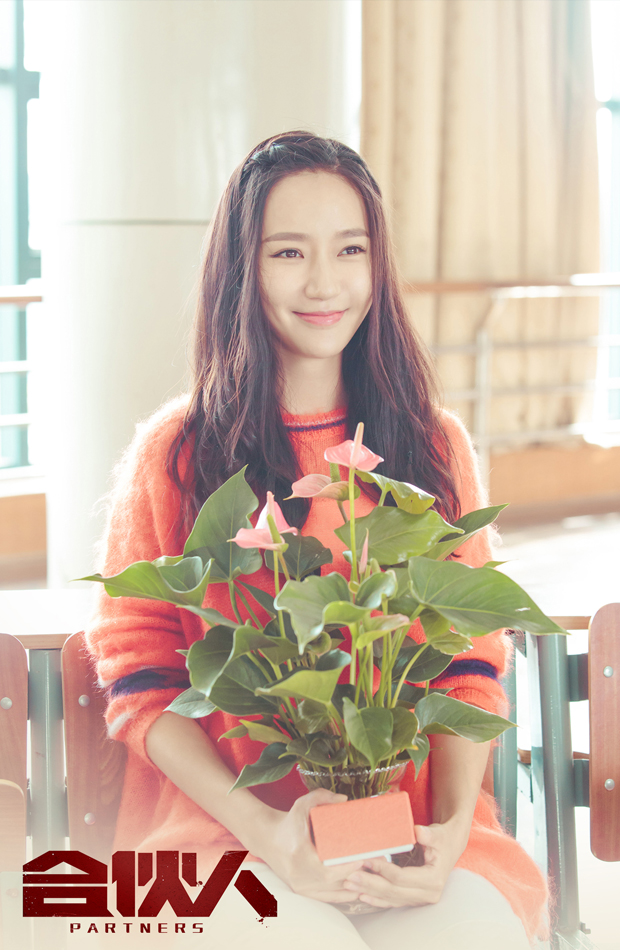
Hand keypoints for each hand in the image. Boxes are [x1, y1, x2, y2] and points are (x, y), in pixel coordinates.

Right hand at [255, 788, 364, 903]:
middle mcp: (298, 873)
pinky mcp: (300, 890)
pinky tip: (356, 889)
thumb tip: (345, 800)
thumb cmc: (288, 821)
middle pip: (333, 882)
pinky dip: (342, 895)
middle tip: (373, 866)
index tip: (363, 859)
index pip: (327, 869)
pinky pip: (325, 898)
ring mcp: (299, 884)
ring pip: (331, 892)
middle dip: (355, 875)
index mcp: (299, 853)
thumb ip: (322, 797)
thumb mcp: (302, 804)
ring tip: (371, 876)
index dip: (347, 868)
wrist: (267, 838)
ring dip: (352, 886)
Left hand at [343, 814, 470, 908]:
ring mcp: (420, 899)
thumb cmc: (442, 838)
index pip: (402, 877)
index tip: (367, 860)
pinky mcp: (414, 898)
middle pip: (393, 891)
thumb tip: (418, 832)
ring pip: (391, 898)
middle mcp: (428, 894)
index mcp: (433, 879)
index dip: (383, 870)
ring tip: (349, 885)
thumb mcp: (438, 834)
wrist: (450, 847)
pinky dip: (377, 899)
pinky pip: (393, 902)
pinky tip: (362, 896)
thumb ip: (428, 835)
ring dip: (369, 892)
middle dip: (370, 884)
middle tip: (349, 877)